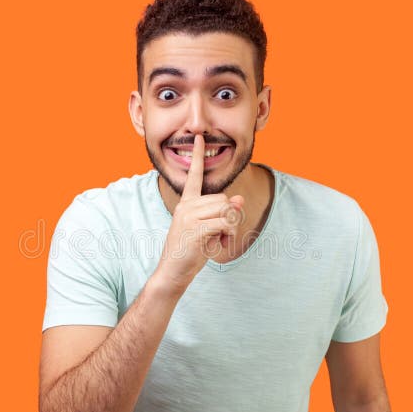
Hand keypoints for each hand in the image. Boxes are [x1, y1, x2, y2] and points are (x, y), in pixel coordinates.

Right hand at [154, 134, 244, 292]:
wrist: (173, 272)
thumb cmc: (190, 253)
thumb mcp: (209, 230)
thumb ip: (223, 214)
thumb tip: (239, 199)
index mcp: (186, 204)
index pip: (194, 176)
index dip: (198, 157)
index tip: (200, 139)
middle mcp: (186, 206)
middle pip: (224, 199)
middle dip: (229, 218)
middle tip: (219, 236)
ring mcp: (189, 217)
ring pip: (227, 210)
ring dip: (230, 228)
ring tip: (217, 241)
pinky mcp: (196, 229)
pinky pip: (227, 223)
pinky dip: (229, 236)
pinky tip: (218, 246)